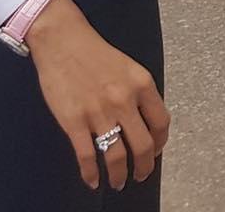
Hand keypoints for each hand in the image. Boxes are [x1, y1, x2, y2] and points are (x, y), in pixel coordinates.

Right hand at [26, 0, 168, 191]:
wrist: (63, 41)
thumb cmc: (95, 53)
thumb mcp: (129, 68)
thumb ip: (139, 94)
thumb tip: (144, 124)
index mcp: (142, 84)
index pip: (161, 123)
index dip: (161, 143)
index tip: (156, 151)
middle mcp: (124, 100)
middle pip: (143, 145)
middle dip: (145, 166)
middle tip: (141, 175)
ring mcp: (99, 113)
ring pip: (117, 155)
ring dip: (119, 175)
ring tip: (118, 182)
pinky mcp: (74, 122)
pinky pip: (87, 156)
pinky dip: (91, 174)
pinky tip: (92, 181)